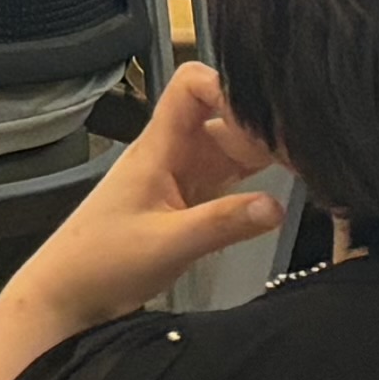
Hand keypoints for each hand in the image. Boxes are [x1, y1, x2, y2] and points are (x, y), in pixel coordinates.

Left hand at [0, 62, 284, 379]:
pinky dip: (256, 180)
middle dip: (262, 124)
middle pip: (224, 116)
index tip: (271, 113)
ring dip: (265, 151)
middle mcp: (173, 153)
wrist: (67, 293)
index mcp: (159, 148)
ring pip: (231, 148)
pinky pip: (230, 178)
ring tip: (311, 163)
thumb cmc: (102, 263)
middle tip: (307, 148)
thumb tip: (278, 206)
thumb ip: (221, 224)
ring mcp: (182, 176)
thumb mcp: (167, 245)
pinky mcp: (188, 202)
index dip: (229, 86)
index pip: (191, 87)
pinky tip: (289, 187)